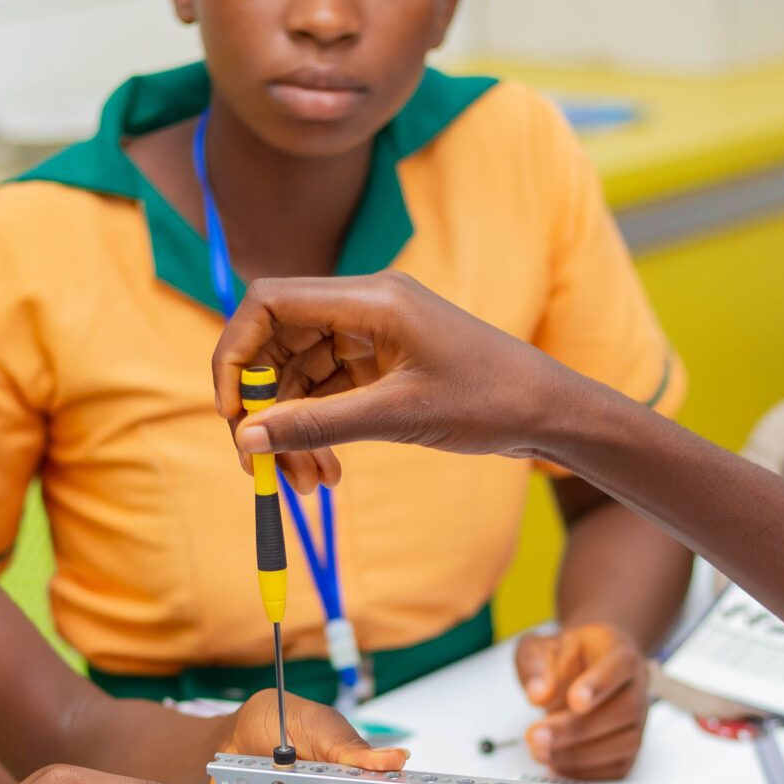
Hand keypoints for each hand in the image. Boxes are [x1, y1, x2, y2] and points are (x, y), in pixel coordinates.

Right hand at [213, 273, 572, 492]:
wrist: (549, 412)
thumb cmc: (489, 402)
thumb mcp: (398, 417)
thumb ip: (318, 426)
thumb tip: (247, 439)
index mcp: (371, 299)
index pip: (269, 303)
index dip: (236, 354)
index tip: (234, 413)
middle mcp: (366, 306)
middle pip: (277, 342)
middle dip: (264, 406)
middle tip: (263, 467)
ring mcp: (373, 333)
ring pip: (300, 375)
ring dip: (292, 429)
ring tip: (309, 484)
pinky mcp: (382, 361)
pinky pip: (327, 390)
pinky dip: (319, 429)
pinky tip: (328, 472)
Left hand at [513, 624, 645, 779]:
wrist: (586, 665)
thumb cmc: (568, 656)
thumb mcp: (540, 648)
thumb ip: (535, 667)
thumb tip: (538, 695)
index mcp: (619, 652)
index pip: (619, 666)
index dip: (599, 685)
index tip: (575, 701)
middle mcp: (636, 685)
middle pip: (622, 710)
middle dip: (575, 729)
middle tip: (537, 736)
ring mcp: (638, 718)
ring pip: (624, 743)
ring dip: (578, 754)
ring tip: (541, 751)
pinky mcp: (631, 745)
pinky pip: (618, 766)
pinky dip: (587, 770)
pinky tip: (557, 762)